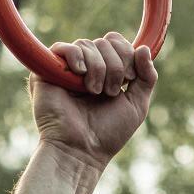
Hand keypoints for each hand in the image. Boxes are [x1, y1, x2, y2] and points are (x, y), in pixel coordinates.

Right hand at [29, 32, 157, 171]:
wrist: (82, 150)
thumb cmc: (108, 134)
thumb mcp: (136, 106)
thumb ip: (146, 78)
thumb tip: (144, 49)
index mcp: (107, 72)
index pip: (117, 43)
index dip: (127, 54)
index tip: (128, 80)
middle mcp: (87, 67)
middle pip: (105, 42)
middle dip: (115, 66)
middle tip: (110, 92)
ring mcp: (68, 68)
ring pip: (88, 45)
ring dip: (98, 70)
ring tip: (93, 92)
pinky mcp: (47, 71)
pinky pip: (63, 48)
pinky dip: (76, 58)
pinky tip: (80, 75)